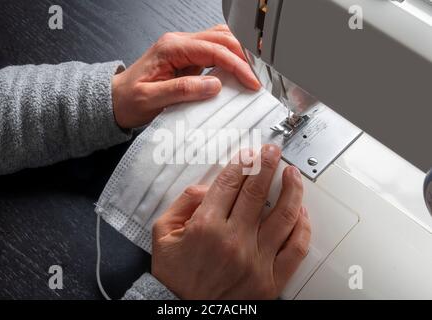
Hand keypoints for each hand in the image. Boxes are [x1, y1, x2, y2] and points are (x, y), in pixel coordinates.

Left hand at [112, 25, 260, 129]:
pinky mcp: (187, 59)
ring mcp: (184, 49)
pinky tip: (239, 71)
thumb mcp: (151, 99)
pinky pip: (215, 52)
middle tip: (258, 77)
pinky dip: (231, 59)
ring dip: (239, 54)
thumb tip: (214, 85)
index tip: (251, 82)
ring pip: (220, 40)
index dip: (237, 65)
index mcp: (171, 48)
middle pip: (221, 38)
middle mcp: (179, 43)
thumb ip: (182, 90)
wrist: (115, 101)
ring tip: (253, 73)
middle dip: (244, 56)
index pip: (214, 50)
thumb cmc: (129, 100)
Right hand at [152, 145, 310, 299]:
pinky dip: (302, 226)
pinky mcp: (270, 280)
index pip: (230, 183)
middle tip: (273, 151)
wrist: (185, 312)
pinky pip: (295, 248)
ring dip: (291, 189)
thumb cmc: (175, 276)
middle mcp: (233, 241)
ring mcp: (255, 261)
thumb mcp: (163, 233)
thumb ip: (183, 203)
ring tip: (292, 174)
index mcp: (205, 227)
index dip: (242, 162)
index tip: (249, 154)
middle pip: (257, 192)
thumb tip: (208, 187)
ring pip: (284, 215)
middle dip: (267, 164)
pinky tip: (301, 211)